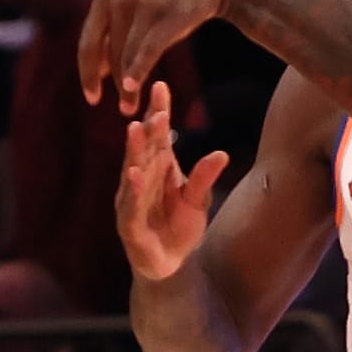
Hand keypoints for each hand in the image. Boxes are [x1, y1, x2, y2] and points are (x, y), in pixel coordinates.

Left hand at [79, 0, 231, 113]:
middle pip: (111, 55)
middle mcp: (119, 0)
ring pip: (127, 56)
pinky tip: (132, 87)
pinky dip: (137, 71)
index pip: (88, 44)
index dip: (87, 75)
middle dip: (115, 86)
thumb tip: (96, 69)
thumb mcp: (130, 4)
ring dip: (128, 87)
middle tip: (125, 110)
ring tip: (132, 107)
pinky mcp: (167, 16)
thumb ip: (112, 33)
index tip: (92, 99)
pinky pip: (147, 50)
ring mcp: (142, 6)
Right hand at [112, 81, 228, 281]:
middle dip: (148, 126)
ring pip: (133, 169)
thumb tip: (222, 153)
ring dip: (134, 149)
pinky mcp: (129, 222)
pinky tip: (134, 172)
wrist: (169, 265)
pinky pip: (131, 202)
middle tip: (154, 104)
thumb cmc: (180, 227)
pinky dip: (133, 188)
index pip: (157, 135)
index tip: (160, 86)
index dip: (158, 111)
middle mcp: (140, 178)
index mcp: (158, 168)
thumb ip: (204, 177)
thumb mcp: (197, 200)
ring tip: (137, 127)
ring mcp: (131, 199)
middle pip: (144, 147)